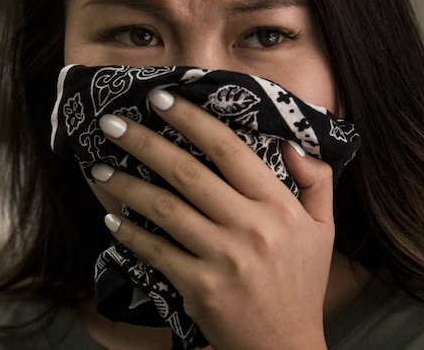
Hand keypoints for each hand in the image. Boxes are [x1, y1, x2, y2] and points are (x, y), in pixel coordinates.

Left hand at [90, 88, 334, 349]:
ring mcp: (223, 259)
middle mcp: (251, 228)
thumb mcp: (323, 228)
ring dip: (126, 185)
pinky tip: (111, 217)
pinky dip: (129, 232)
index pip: (229, 149)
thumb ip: (316, 180)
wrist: (284, 347)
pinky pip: (155, 251)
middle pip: (188, 173)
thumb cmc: (300, 283)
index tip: (162, 98)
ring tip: (100, 168)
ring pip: (164, 209)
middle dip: (145, 142)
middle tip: (113, 122)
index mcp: (279, 206)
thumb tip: (292, 142)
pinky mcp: (199, 288)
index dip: (192, 119)